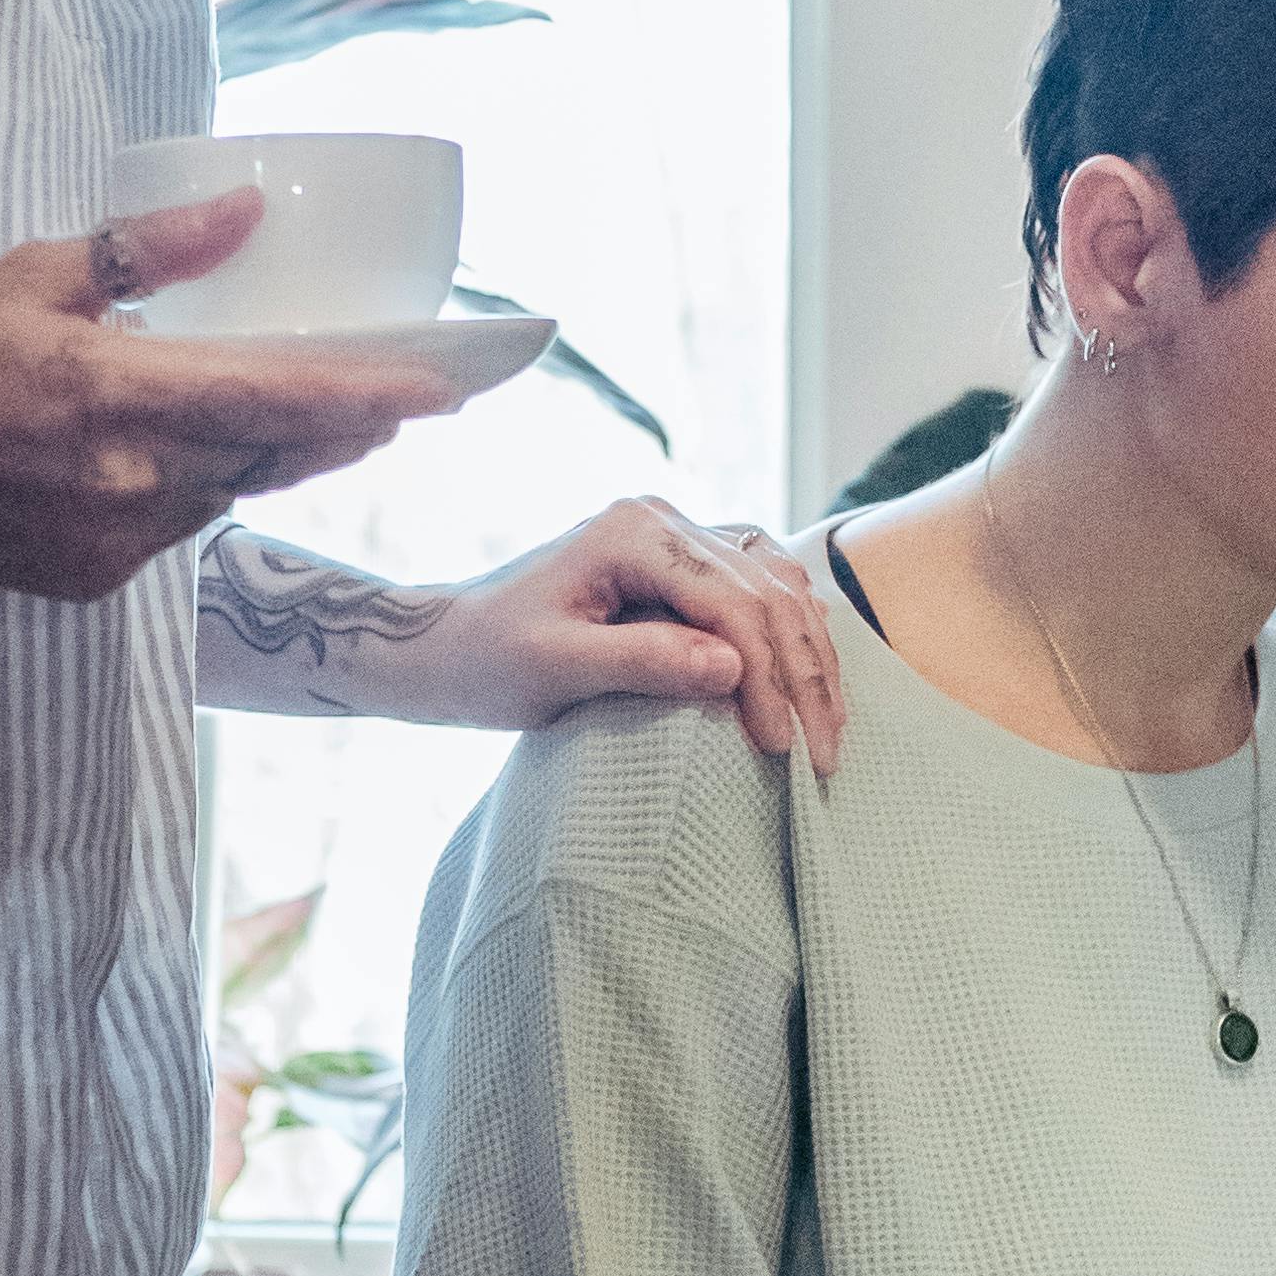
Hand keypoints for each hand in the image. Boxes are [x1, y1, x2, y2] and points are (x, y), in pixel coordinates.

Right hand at [0, 196, 451, 600]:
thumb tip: (248, 210)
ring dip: (272, 457)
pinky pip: (177, 526)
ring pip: (229, 494)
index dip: (364, 395)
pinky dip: (197, 489)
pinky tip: (186, 457)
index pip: (273, 398)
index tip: (438, 389)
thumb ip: (150, 248)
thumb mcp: (37, 274)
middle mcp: (129, 479)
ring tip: (310, 419)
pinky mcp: (94, 576)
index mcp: (116, 394)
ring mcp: (114, 540)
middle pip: (273, 455)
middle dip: (344, 427)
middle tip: (402, 401)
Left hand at [404, 504, 846, 772]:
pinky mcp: (683, 563)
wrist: (449, 647)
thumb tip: (733, 666)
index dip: (766, 676)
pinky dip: (793, 634)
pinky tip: (810, 680)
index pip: (730, 602)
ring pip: (778, 585)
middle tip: (820, 756)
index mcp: (633, 532)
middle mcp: (664, 519)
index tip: (778, 747)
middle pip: (767, 593)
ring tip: (826, 728)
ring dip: (809, 655)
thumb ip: (641, 661)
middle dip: (802, 676)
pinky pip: (763, 587)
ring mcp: (677, 535)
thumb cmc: (489, 663)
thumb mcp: (554, 670)